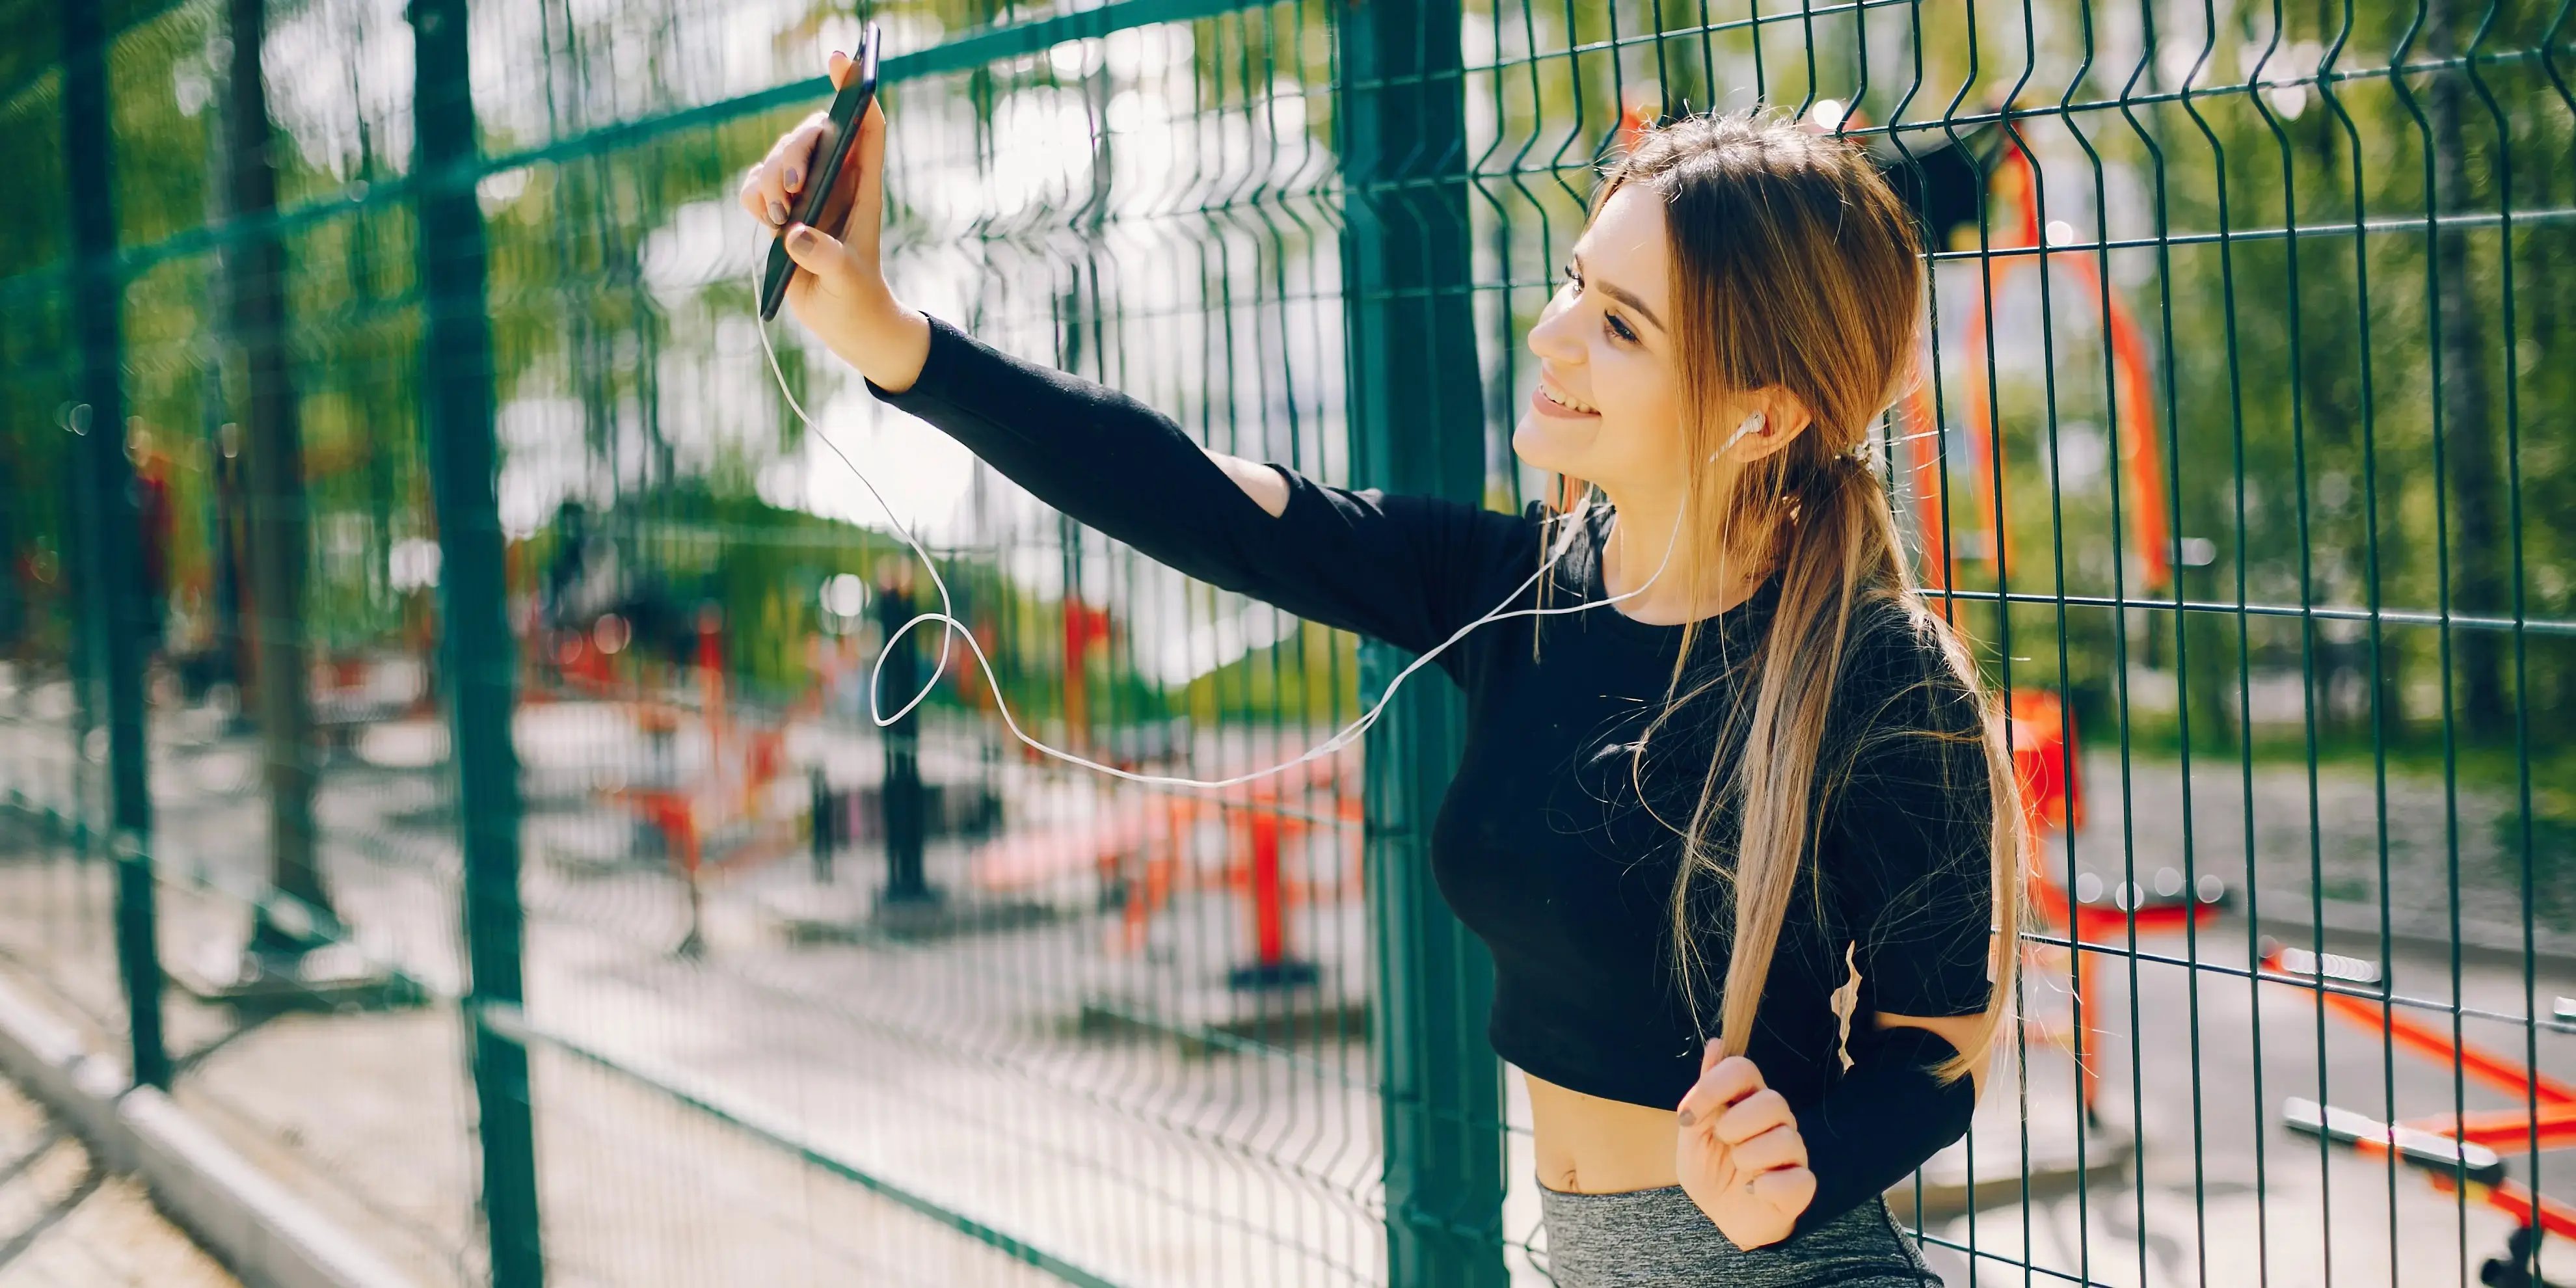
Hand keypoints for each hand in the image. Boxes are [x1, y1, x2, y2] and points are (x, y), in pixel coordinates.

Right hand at [738, 50, 923, 385]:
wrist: (844, 322)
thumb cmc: (857, 296)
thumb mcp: (846, 278)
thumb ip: (824, 256)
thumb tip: (794, 234)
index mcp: (864, 186)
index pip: (865, 125)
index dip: (855, 90)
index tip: (840, 61)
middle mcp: (834, 181)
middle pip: (811, 134)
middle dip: (793, 153)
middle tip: (792, 191)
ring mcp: (805, 194)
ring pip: (777, 157)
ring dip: (770, 179)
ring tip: (781, 219)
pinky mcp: (780, 211)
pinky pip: (755, 186)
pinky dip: (754, 197)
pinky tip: (769, 223)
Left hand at [1675, 1048, 1815, 1249]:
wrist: (1722, 1216)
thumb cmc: (1710, 1170)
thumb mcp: (1693, 1134)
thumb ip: (1703, 1094)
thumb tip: (1716, 1043)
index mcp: (1747, 1100)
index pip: (1742, 1069)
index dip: (1712, 1087)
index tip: (1686, 1117)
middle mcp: (1776, 1120)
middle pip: (1772, 1101)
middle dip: (1734, 1125)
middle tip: (1722, 1142)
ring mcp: (1793, 1152)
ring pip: (1784, 1139)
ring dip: (1747, 1158)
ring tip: (1738, 1169)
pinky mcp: (1802, 1184)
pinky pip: (1796, 1179)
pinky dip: (1765, 1187)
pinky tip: (1753, 1189)